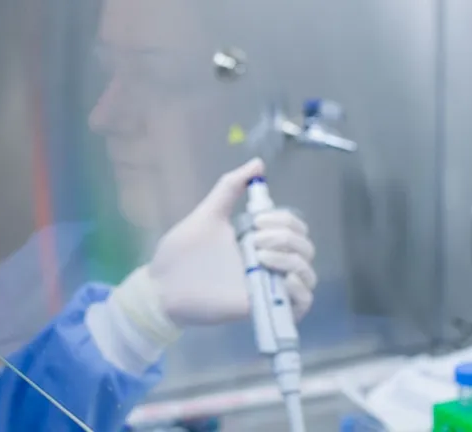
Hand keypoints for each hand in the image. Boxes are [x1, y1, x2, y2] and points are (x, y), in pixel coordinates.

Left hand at [110, 158, 316, 344]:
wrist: (162, 287)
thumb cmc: (181, 252)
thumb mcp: (208, 214)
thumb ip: (230, 188)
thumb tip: (257, 163)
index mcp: (258, 241)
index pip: (293, 227)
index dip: (284, 219)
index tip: (256, 220)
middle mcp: (268, 263)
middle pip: (305, 247)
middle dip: (286, 237)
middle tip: (256, 240)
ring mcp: (266, 286)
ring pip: (308, 274)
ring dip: (293, 260)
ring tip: (261, 259)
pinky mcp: (262, 307)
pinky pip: (303, 302)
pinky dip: (300, 290)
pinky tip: (282, 280)